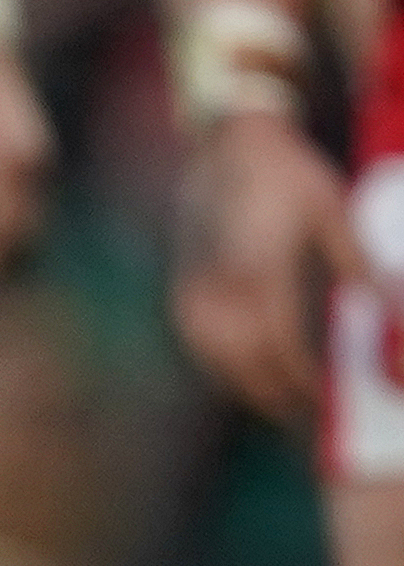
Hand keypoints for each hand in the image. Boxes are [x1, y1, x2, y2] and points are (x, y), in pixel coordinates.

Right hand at [174, 108, 364, 425]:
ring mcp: (193, 295)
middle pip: (246, 371)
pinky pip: (203, 348)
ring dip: (250, 389)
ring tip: (281, 403)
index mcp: (259, 275)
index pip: (281, 354)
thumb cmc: (288, 175)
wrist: (228, 147)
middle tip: (308, 417)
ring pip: (219, 365)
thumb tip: (387, 314)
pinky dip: (227, 368)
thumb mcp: (334, 214)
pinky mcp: (181, 292)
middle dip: (278, 400)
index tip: (328, 401)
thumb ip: (357, 268)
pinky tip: (249, 372)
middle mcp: (218, 293)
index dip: (305, 385)